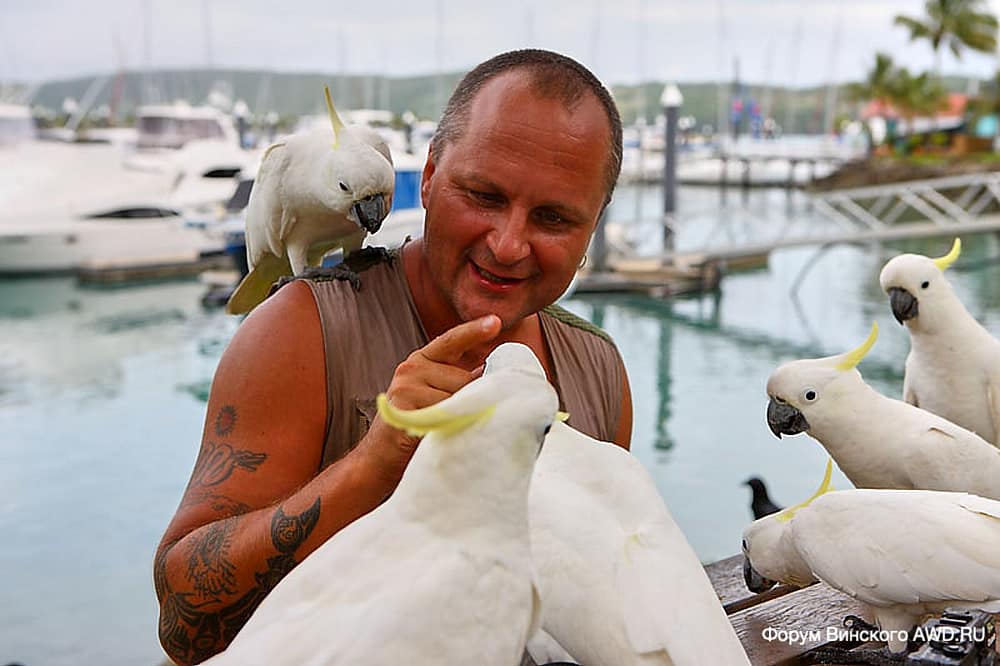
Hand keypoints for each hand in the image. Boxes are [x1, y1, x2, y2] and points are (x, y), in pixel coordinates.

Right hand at [355, 314, 501, 485]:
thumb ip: (459, 382)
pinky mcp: (403, 407)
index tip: (495, 321)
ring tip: (444, 428)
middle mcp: (411, 368)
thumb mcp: (437, 396)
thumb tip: (491, 371)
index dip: (474, 331)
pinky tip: (438, 432)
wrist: (381, 458)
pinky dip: (450, 425)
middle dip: (471, 400)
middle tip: (456, 419)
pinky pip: (444, 414)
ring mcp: (405, 387)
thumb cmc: (415, 426)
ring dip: (460, 417)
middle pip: (464, 380)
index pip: (452, 340)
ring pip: (457, 398)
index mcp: (422, 361)